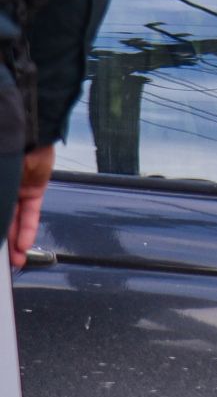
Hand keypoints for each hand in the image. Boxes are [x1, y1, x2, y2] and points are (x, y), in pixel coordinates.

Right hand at [9, 144, 52, 268]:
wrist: (25, 133)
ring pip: (12, 221)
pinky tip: (23, 246)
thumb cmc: (2, 153)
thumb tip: (0, 229)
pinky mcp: (33, 189)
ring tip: (13, 262)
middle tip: (2, 262)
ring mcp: (14, 189)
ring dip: (13, 243)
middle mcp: (0, 189)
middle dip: (0, 242)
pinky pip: (29, 213)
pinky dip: (27, 229)